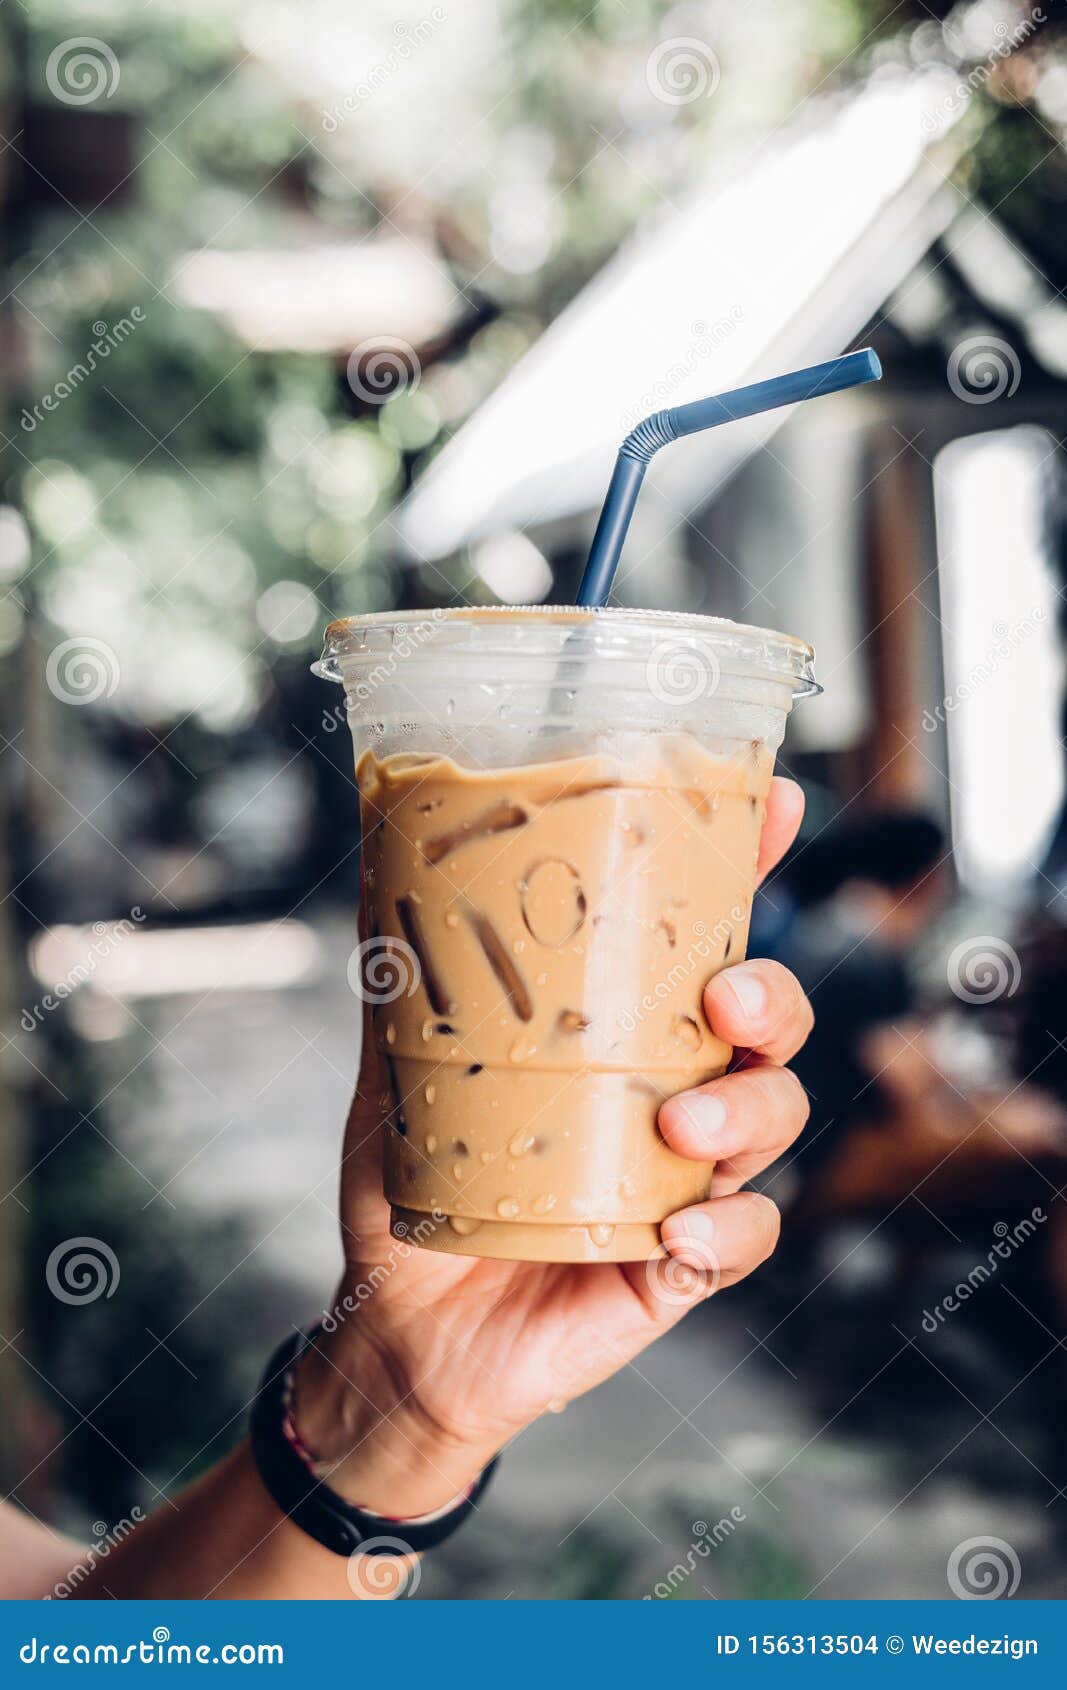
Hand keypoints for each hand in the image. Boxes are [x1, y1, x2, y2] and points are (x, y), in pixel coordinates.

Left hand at [294, 777, 811, 1518]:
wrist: (400, 1326)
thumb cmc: (415, 1189)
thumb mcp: (400, 1071)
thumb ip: (403, 983)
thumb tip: (377, 868)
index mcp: (621, 1034)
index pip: (701, 939)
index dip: (750, 869)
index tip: (775, 805)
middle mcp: (670, 1091)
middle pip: (769, 1024)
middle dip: (772, 998)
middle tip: (724, 996)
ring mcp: (687, 1177)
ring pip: (775, 1117)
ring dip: (750, 1109)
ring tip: (682, 1127)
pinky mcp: (683, 1263)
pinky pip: (746, 1238)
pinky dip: (728, 1231)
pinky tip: (681, 1232)